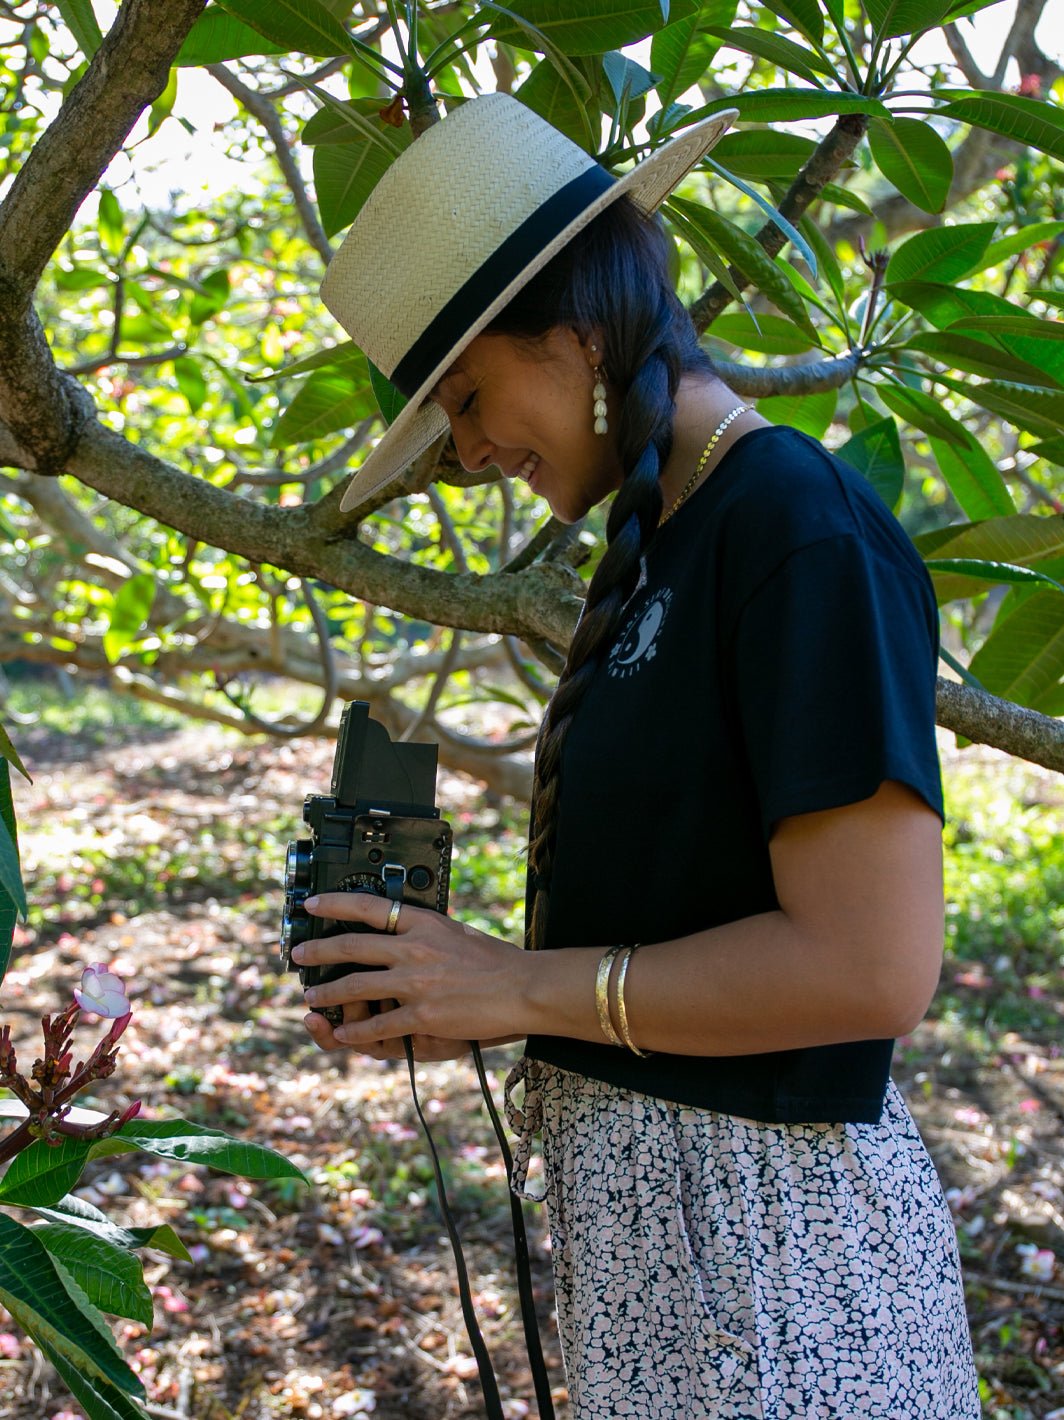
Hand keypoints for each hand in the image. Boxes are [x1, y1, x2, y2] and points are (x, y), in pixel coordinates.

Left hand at [293, 891, 532, 1054]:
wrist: (523, 988)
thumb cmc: (496, 961)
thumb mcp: (456, 931)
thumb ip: (426, 930)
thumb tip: (402, 925)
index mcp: (423, 923)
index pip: (368, 906)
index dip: (334, 904)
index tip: (313, 905)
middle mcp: (413, 949)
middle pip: (351, 947)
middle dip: (318, 952)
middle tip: (299, 955)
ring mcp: (415, 983)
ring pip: (355, 987)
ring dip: (327, 993)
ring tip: (311, 996)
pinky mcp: (421, 1016)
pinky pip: (377, 1026)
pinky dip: (354, 1032)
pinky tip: (342, 1033)